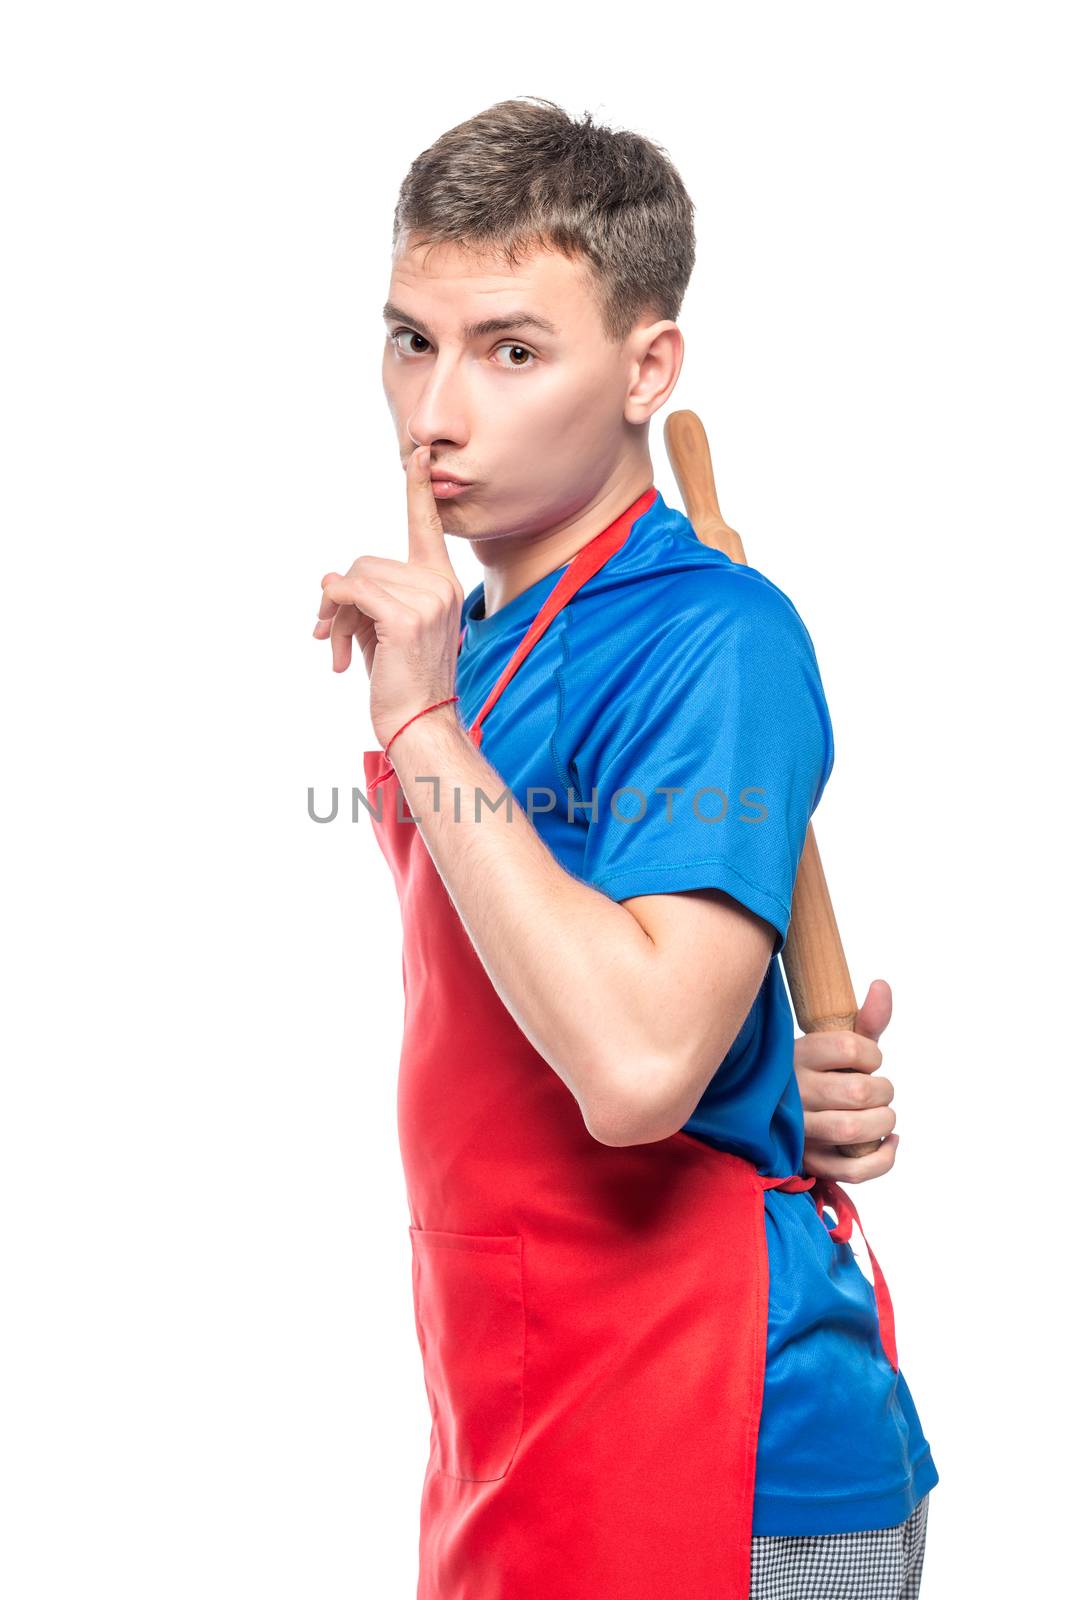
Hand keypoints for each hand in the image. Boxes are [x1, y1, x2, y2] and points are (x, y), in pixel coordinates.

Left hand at [312, 446, 465, 747]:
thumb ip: (370, 595)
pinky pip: (352, 592)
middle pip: (366, 561)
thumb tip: (330, 583)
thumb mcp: (387, 627)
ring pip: (356, 577)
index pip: (426, 525)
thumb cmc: (401, 680)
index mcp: (441, 583)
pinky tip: (336, 645)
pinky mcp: (407, 617)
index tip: (418, 452)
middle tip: (332, 636)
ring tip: (339, 650)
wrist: (418, 724)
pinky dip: (335, 612)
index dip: (418, 488)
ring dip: (335, 614)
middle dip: (340, 599)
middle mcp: (440, 585)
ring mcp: (428, 599)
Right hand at [795, 979, 899, 1183]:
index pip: (850, 1048)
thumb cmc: (815, 1073)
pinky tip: (889, 1142)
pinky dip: (883, 1159)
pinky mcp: (809, 1162)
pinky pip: (854, 1170)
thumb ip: (864, 1020)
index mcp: (797, 1055)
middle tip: (877, 1090)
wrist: (773, 1109)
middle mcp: (794, 1093)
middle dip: (883, 1091)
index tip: (867, 1059)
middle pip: (859, 1092)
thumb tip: (882, 985)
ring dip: (883, 1122)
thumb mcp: (833, 1042)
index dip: (872, 1055)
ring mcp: (799, 1131)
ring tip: (880, 1114)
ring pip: (854, 1130)